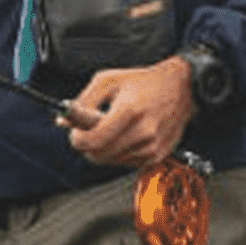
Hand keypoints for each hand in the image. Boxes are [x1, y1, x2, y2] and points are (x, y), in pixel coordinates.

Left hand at [62, 54, 196, 168]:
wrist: (181, 87)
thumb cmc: (145, 82)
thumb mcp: (108, 81)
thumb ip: (82, 101)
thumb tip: (64, 120)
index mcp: (129, 111)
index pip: (92, 141)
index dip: (77, 139)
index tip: (75, 131)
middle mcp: (143, 132)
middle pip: (98, 155)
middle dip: (87, 144)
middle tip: (90, 129)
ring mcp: (152, 147)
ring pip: (110, 161)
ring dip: (103, 149)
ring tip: (111, 127)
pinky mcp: (157, 156)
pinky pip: (125, 163)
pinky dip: (118, 152)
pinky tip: (125, 134)